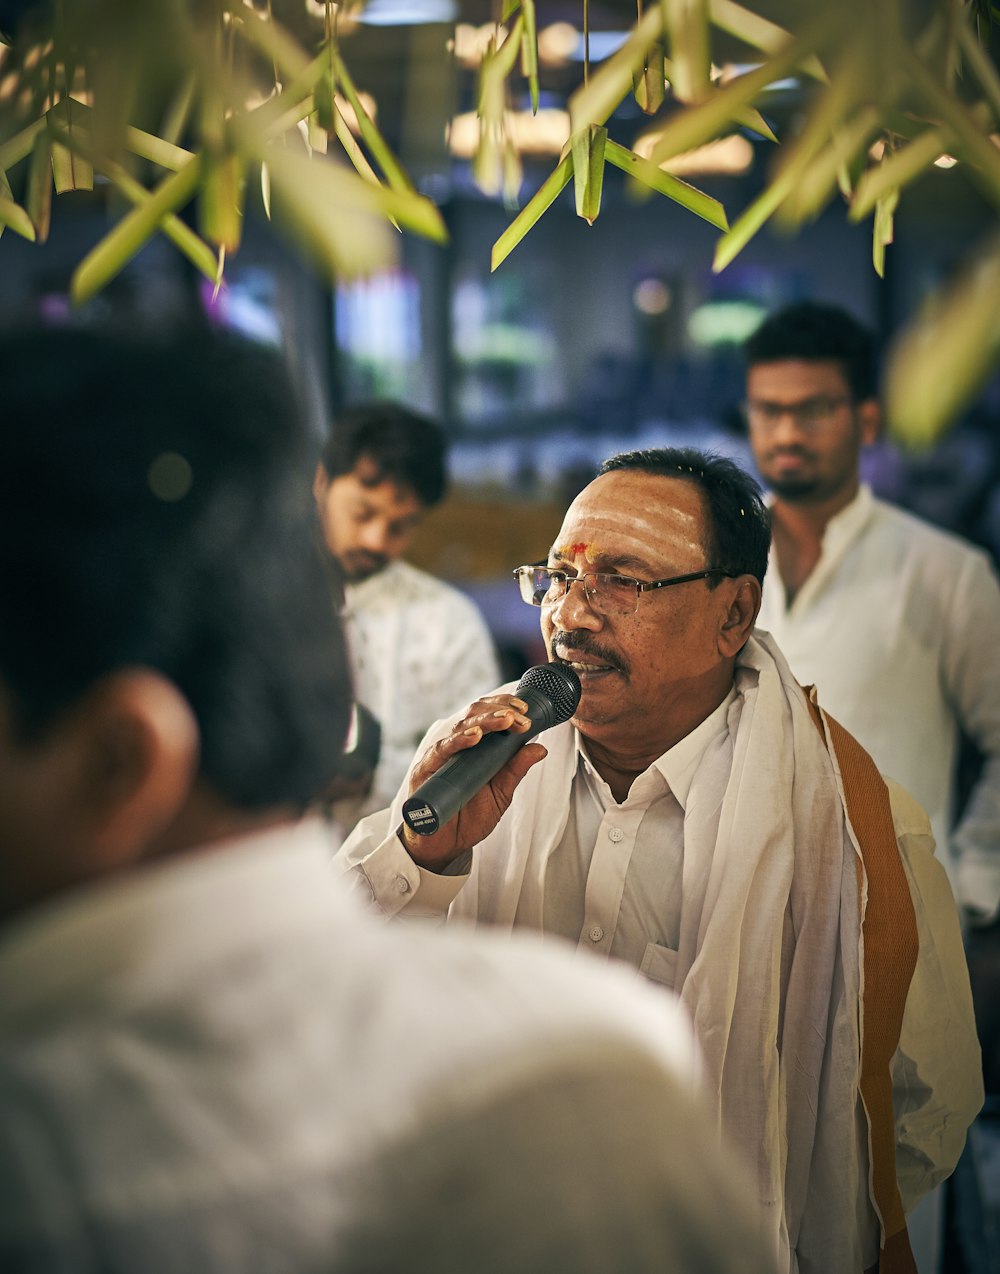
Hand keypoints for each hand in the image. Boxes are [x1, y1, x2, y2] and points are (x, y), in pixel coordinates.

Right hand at [397, 693, 547, 871]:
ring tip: (505, 721)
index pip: (487, 714)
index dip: (505, 706)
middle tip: (520, 717)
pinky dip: (459, 740)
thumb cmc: (469, 817)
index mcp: (475, 746)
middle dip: (499, 710)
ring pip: (461, 726)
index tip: (526, 712)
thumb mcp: (501, 793)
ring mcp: (441, 756)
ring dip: (486, 720)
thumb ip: (516, 769)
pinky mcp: (426, 770)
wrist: (445, 845)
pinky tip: (475, 736)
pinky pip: (442, 750)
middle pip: (475, 714)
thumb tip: (541, 747)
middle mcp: (457, 745)